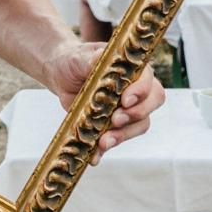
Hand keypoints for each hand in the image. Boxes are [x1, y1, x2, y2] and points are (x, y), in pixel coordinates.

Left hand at [45, 41, 164, 162]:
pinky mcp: (114, 126)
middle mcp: (136, 90)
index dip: (141, 92)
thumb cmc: (75, 60)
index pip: (148, 81)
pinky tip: (95, 155)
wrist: (60, 75)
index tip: (125, 100)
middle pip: (151, 105)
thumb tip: (104, 59)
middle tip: (115, 120)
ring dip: (122, 135)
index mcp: (133, 70)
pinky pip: (117, 139)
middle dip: (135, 115)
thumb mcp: (80, 57)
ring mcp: (127, 110)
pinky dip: (106, 149)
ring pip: (138, 126)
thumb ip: (93, 58)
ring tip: (103, 142)